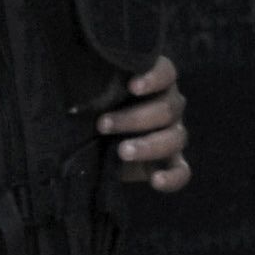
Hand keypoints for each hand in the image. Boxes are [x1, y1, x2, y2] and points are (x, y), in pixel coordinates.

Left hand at [100, 57, 189, 190]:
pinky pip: (181, 172)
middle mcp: (170, 106)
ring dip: (148, 145)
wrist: (96, 140)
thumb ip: (92, 86)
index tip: (131, 86)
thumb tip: (73, 82)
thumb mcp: (93, 94)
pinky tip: (156, 181)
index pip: (166, 73)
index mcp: (157, 83)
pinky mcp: (171, 163)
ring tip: (121, 151)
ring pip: (174, 138)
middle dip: (133, 118)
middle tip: (102, 125)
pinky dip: (172, 178)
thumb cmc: (96, 108)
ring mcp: (173, 135)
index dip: (153, 78)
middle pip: (167, 109)